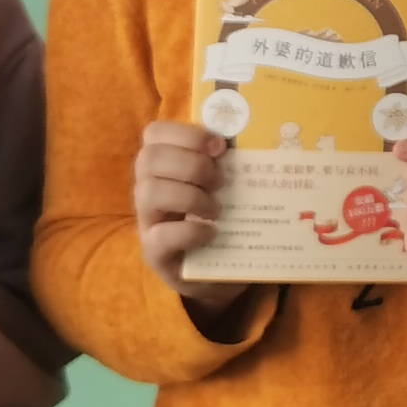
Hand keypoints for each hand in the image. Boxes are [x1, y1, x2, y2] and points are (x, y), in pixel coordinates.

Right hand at [132, 121, 248, 314]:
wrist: (215, 272)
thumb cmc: (221, 219)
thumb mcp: (224, 187)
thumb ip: (228, 164)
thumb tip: (258, 140)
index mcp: (164, 165)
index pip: (155, 133)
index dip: (186, 134)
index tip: (220, 146)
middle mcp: (148, 189)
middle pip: (148, 159)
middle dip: (191, 165)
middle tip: (221, 180)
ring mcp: (147, 221)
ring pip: (149, 192)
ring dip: (190, 196)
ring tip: (217, 209)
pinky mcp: (154, 252)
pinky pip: (161, 235)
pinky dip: (191, 231)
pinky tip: (212, 232)